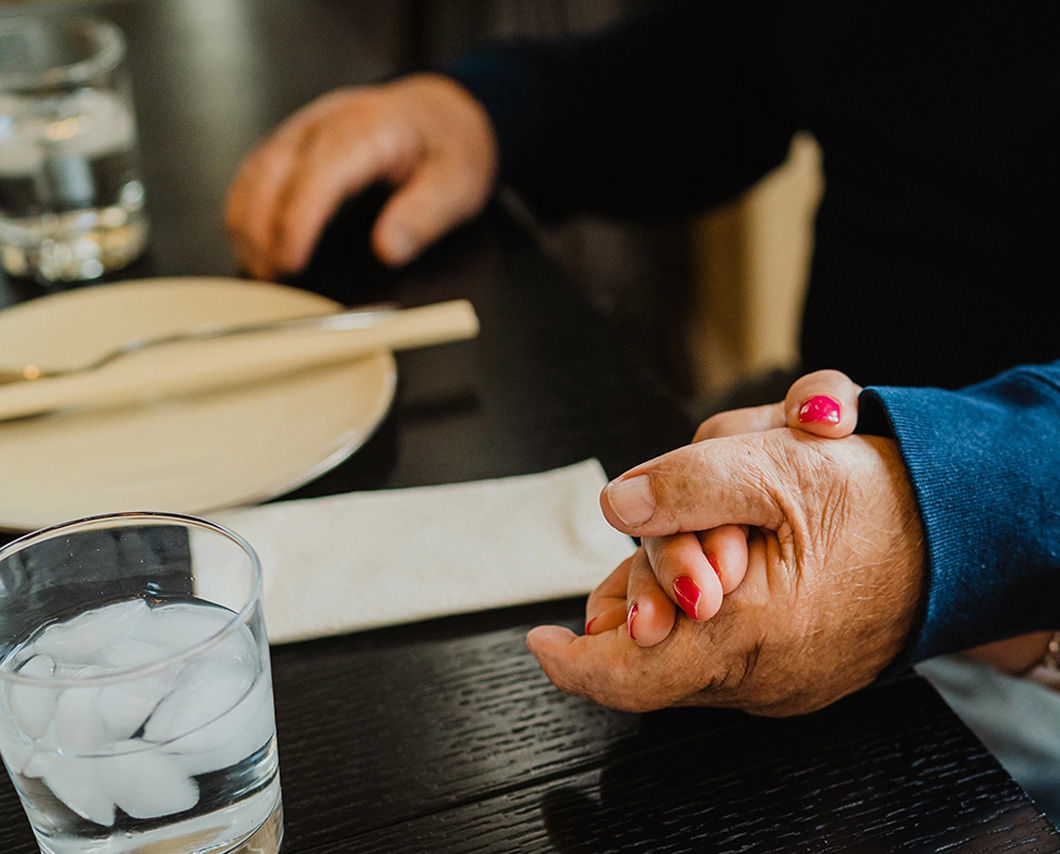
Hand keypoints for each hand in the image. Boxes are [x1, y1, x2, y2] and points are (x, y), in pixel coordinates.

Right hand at [224, 73, 497, 277]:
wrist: (443, 111)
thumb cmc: (450, 146)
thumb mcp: (458, 184)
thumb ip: (423, 217)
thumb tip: (387, 250)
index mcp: (369, 128)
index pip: (320, 174)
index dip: (298, 221)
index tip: (290, 263)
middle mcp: (328, 120)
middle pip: (274, 170)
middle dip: (261, 227)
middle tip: (268, 278)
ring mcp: (306, 127)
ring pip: (257, 168)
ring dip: (247, 220)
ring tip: (256, 267)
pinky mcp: (296, 140)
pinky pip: (258, 169)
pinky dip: (247, 206)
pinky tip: (252, 239)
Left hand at [528, 425, 924, 715]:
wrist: (968, 535)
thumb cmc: (885, 502)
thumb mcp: (779, 465)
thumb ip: (687, 484)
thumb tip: (618, 507)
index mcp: (748, 631)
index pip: (628, 676)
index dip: (573, 663)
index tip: (542, 640)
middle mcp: (761, 675)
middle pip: (651, 643)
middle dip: (647, 578)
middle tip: (677, 532)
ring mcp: (783, 682)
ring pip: (686, 640)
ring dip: (684, 579)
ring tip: (726, 529)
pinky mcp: (798, 672)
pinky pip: (727, 646)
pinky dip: (716, 601)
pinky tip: (743, 553)